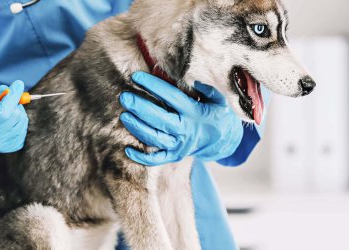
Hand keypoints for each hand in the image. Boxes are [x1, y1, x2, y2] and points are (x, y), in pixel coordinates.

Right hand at [0, 80, 28, 157]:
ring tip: (3, 103)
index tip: (17, 84)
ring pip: (21, 118)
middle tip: (2, 91)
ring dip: (15, 106)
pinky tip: (8, 113)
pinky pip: (24, 124)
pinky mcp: (14, 145)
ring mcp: (6, 144)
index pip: (2, 114)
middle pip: (14, 115)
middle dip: (12, 98)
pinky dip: (19, 115)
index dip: (11, 97)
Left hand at [119, 72, 243, 165]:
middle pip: (160, 119)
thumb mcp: (219, 100)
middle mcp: (185, 130)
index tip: (137, 77)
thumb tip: (194, 83)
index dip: (154, 86)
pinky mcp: (174, 156)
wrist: (224, 142)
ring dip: (137, 128)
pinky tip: (128, 149)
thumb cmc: (217, 116)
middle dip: (140, 108)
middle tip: (125, 97)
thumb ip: (208, 90)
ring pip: (155, 138)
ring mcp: (179, 145)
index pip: (172, 97)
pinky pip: (156, 159)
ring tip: (124, 116)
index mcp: (195, 113)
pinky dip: (142, 157)